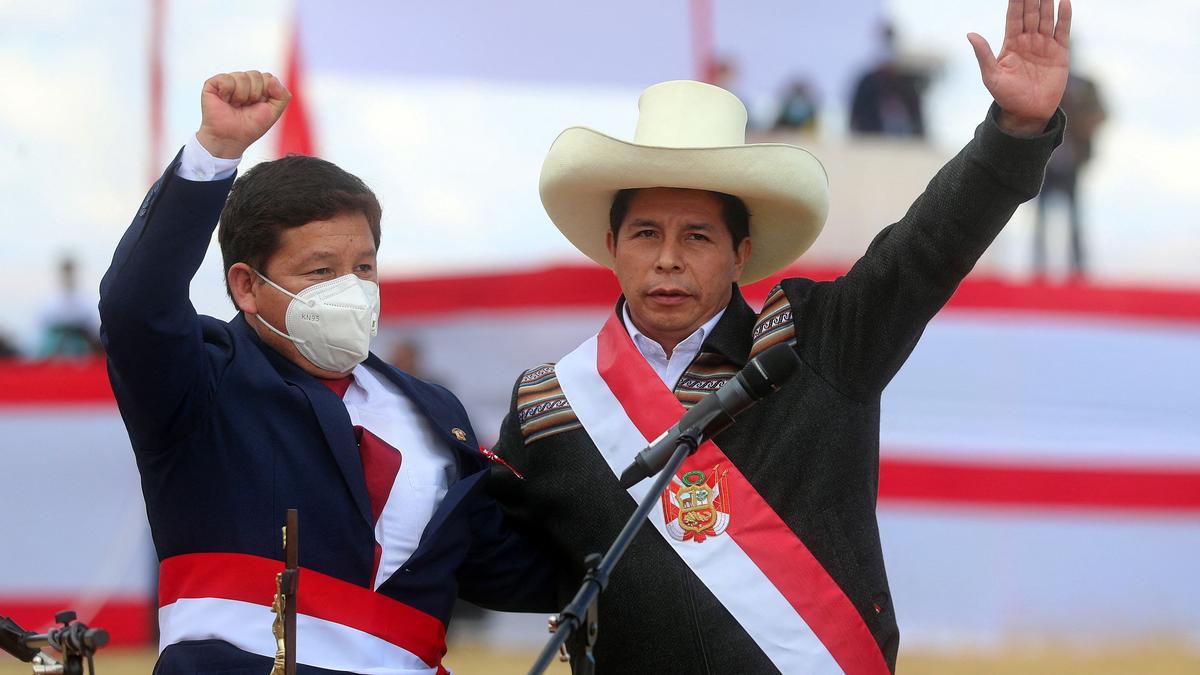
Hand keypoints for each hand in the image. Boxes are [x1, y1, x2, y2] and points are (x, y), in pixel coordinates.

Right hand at [196, 70, 290, 158]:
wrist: (230, 138)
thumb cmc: (250, 127)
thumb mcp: (273, 113)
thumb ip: (282, 96)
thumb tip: (273, 79)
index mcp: (258, 87)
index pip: (268, 77)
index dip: (266, 93)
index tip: (259, 106)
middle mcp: (243, 82)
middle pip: (256, 75)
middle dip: (254, 94)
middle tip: (245, 107)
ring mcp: (228, 81)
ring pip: (242, 76)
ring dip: (241, 96)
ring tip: (235, 105)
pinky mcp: (213, 83)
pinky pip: (226, 79)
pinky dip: (227, 93)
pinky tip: (224, 101)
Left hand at [968, 0, 1070, 135]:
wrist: (1027, 113)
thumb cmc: (1006, 97)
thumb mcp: (991, 76)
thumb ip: (983, 54)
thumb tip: (970, 34)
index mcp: (1011, 44)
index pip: (1014, 16)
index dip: (1016, 1)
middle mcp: (1028, 41)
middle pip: (1031, 13)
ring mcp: (1044, 45)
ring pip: (1046, 18)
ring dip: (1048, 2)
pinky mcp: (1060, 53)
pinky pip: (1063, 30)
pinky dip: (1064, 17)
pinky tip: (1064, 2)